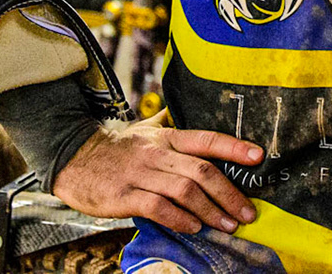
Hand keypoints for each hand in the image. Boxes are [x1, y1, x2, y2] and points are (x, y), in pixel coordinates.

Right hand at [53, 111, 263, 235]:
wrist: (73, 159)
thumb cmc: (117, 148)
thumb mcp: (145, 129)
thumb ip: (169, 121)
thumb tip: (188, 103)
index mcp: (168, 137)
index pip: (207, 139)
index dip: (234, 147)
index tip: (258, 157)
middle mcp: (158, 153)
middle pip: (202, 171)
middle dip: (230, 194)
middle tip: (247, 214)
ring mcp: (141, 174)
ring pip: (184, 192)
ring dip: (210, 211)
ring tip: (228, 226)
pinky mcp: (124, 196)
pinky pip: (158, 208)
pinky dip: (179, 220)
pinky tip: (193, 228)